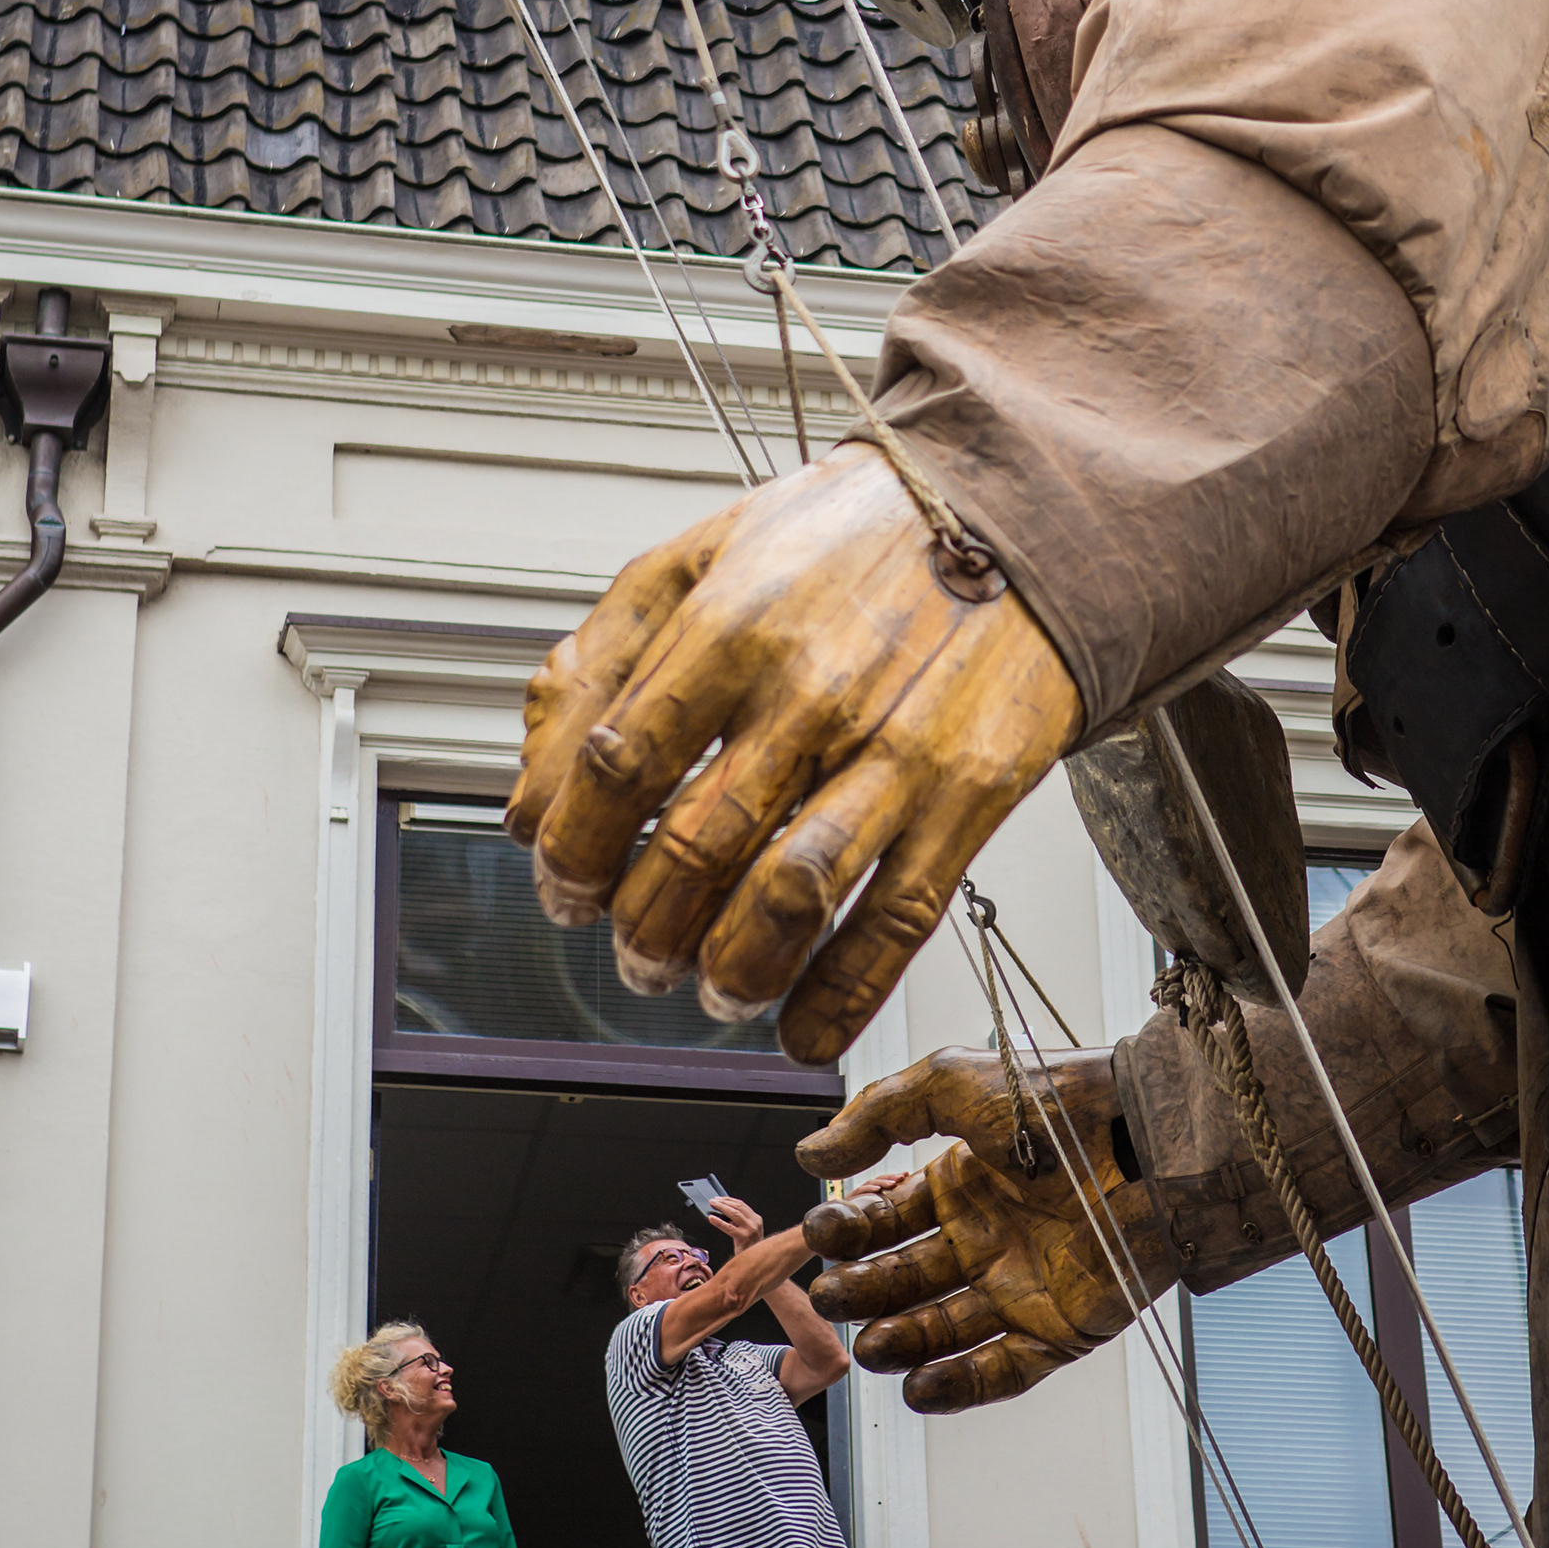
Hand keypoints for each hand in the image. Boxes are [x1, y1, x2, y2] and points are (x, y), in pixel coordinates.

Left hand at [506, 451, 1080, 1065]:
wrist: (1017, 519)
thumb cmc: (850, 541)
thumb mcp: (705, 554)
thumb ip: (602, 659)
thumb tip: (531, 791)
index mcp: (731, 623)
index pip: (615, 768)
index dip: (573, 850)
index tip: (564, 887)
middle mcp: (811, 689)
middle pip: (694, 847)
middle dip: (642, 929)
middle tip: (633, 952)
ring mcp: (895, 749)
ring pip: (790, 897)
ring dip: (731, 969)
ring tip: (709, 986)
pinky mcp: (969, 794)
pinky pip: (898, 921)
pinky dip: (842, 996)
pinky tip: (803, 1028)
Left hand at [705, 1193, 762, 1256]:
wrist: (756, 1261)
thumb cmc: (750, 1247)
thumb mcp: (748, 1230)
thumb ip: (741, 1221)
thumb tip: (725, 1212)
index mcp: (756, 1219)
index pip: (741, 1204)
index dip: (729, 1200)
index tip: (720, 1198)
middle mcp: (755, 1222)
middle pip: (737, 1207)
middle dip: (724, 1202)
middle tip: (713, 1200)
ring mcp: (750, 1229)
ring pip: (734, 1213)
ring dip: (722, 1207)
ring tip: (713, 1205)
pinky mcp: (743, 1237)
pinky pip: (728, 1227)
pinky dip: (719, 1221)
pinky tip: (712, 1218)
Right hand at [794, 1049, 1177, 1410]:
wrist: (1145, 1141)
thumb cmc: (1056, 1101)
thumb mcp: (953, 1082)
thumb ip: (877, 1113)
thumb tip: (810, 1154)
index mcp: (961, 1186)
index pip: (886, 1221)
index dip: (849, 1231)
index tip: (820, 1235)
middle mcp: (985, 1240)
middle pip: (905, 1280)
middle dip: (863, 1292)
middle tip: (831, 1295)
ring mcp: (1020, 1288)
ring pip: (943, 1331)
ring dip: (901, 1343)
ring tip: (870, 1346)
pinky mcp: (1059, 1330)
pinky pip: (1001, 1370)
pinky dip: (958, 1385)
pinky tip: (917, 1388)